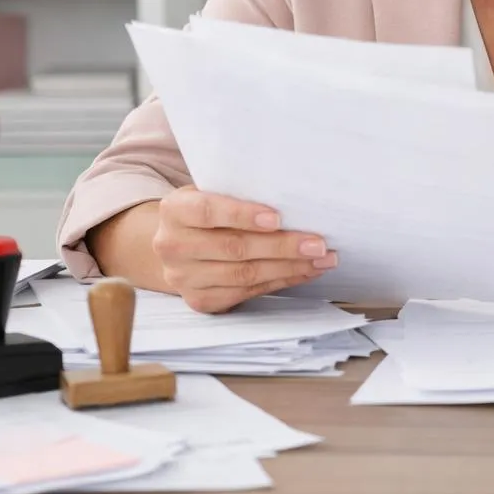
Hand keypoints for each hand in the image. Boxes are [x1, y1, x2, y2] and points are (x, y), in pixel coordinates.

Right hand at [152, 185, 337, 312]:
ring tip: (321, 259)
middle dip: (282, 246)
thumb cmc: (207, 212)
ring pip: (244, 275)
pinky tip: (304, 272)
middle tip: (318, 243)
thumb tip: (293, 198)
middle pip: (234, 248)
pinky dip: (281, 281)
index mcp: (174, 210)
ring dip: (289, 267)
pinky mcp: (201, 300)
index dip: (243, 215)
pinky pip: (247, 292)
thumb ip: (238, 193)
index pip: (208, 212)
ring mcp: (184, 278)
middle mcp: (173, 246)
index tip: (278, 218)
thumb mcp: (211, 192)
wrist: (177, 244)